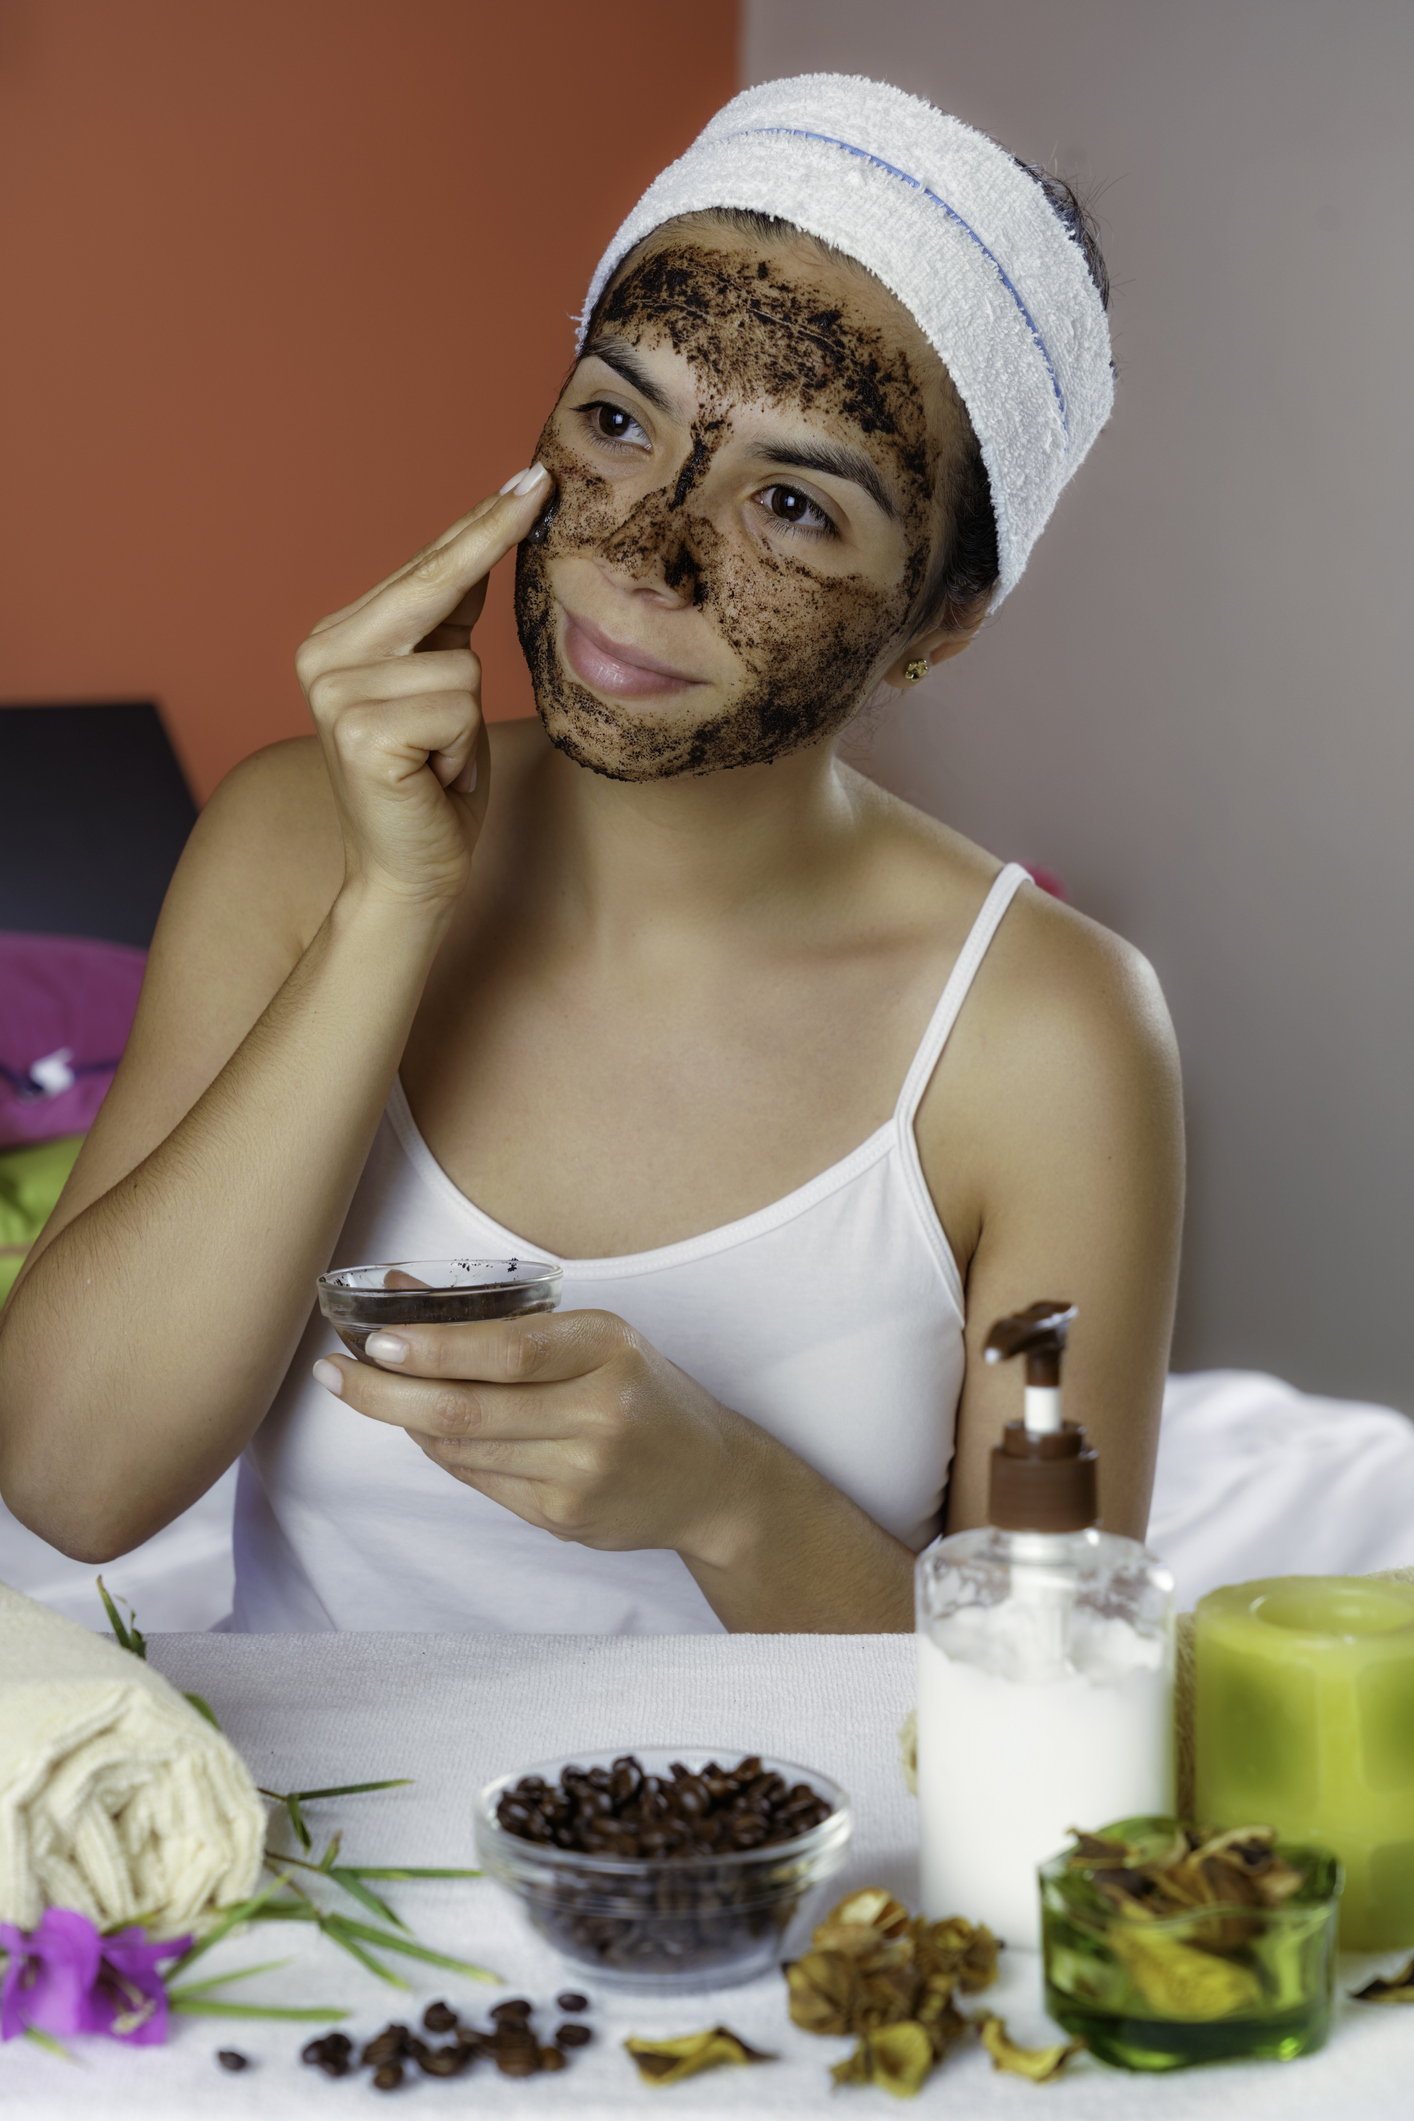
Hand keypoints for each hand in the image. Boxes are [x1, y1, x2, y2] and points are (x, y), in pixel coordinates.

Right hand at [294, 464, 551, 910]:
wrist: (409, 876)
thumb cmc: (433, 787)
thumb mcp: (444, 689)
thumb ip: (447, 623)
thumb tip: (485, 540)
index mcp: (337, 638)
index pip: (422, 570)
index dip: (480, 525)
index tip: (530, 479)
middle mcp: (323, 655)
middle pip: (434, 586)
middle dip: (490, 545)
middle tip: (543, 484)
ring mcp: (336, 693)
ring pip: (463, 666)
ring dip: (469, 722)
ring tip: (439, 760)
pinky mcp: (361, 734)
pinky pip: (458, 709)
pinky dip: (462, 750)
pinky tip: (432, 777)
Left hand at [312, 1310, 753, 1561]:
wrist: (712, 1482)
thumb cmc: (644, 1395)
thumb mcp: (598, 1341)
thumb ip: (506, 1323)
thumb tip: (402, 1289)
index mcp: (610, 1349)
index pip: (507, 1350)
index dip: (433, 1348)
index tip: (374, 1338)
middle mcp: (599, 1413)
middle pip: (468, 1410)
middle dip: (385, 1393)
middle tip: (335, 1374)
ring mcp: (581, 1473)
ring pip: (462, 1449)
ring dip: (405, 1422)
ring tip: (371, 1392)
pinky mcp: (564, 1518)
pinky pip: (478, 1480)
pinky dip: (444, 1451)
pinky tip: (428, 1430)